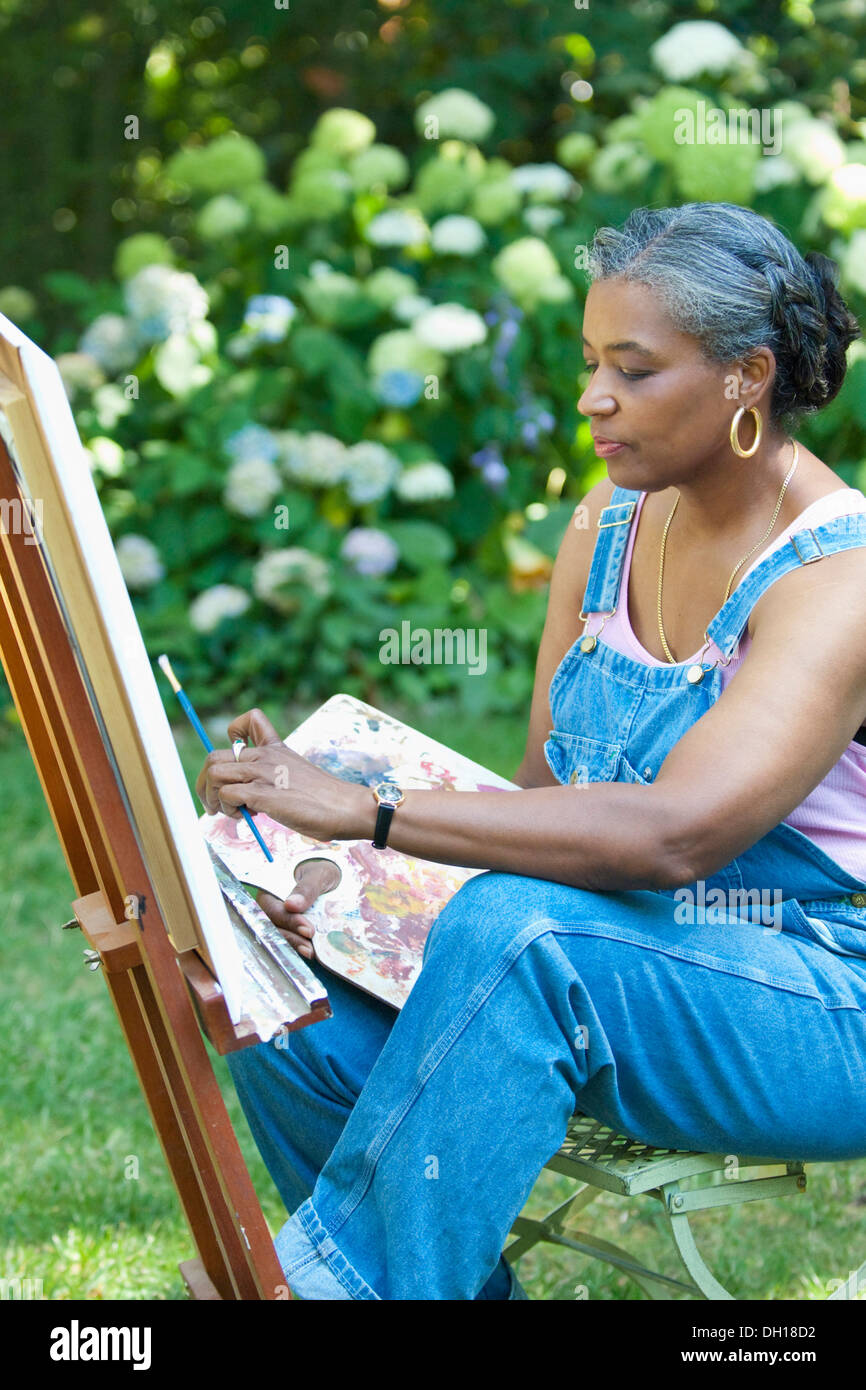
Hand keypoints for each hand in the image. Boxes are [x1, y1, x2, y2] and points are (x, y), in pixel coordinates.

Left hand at [195, 708, 371, 841]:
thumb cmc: (325, 799)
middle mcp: (266, 756)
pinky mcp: (263, 793)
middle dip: (206, 783)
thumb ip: (275, 777)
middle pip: (215, 756)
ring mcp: (263, 773)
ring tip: (232, 812)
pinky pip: (227, 794)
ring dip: (214, 797)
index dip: (232, 735)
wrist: (345, 807)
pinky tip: (248, 816)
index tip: (236, 760)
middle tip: (216, 803)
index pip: (248, 720)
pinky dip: (228, 809)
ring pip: (215, 773)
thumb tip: (250, 799)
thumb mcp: (297, 776)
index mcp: (276, 748)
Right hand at [256, 858, 341, 960]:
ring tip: (311, 953)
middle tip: (309, 947)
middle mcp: (273, 908)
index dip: (288, 921)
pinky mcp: (293, 932)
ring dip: (295, 946)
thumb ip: (306, 888)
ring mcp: (282, 922)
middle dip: (292, 938)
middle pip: (275, 927)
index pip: (274, 909)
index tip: (307, 929)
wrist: (334, 878)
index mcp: (272, 890)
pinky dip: (300, 948)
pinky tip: (312, 954)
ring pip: (282, 937)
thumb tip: (290, 905)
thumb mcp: (318, 874)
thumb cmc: (322, 871)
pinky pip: (292, 941)